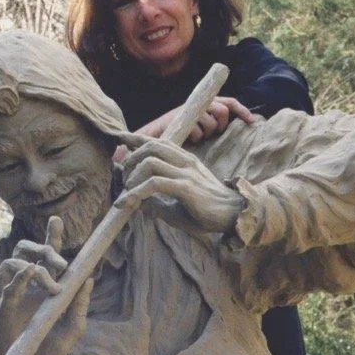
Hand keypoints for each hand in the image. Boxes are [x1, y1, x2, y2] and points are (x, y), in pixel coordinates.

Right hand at [0, 216, 92, 354]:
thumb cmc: (48, 348)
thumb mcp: (73, 329)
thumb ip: (80, 306)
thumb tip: (89, 279)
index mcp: (44, 284)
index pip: (46, 254)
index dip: (50, 236)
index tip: (57, 220)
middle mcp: (26, 284)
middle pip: (26, 249)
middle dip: (44, 248)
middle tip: (62, 265)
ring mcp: (11, 294)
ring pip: (12, 262)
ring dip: (35, 268)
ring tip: (52, 286)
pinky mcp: (2, 308)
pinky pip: (7, 286)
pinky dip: (19, 277)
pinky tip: (30, 274)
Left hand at [115, 136, 244, 234]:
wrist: (233, 216)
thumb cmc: (207, 212)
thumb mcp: (177, 203)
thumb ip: (157, 200)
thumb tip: (136, 202)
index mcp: (185, 161)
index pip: (158, 142)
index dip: (136, 138)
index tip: (120, 139)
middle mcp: (185, 161)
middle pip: (151, 146)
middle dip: (131, 159)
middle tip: (124, 179)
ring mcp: (186, 173)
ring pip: (150, 162)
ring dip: (132, 177)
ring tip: (128, 193)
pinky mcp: (186, 188)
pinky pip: (155, 184)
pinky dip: (137, 192)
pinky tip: (130, 203)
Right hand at [137, 97, 255, 142]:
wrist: (153, 135)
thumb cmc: (179, 133)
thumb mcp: (200, 127)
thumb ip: (213, 124)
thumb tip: (232, 128)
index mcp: (205, 103)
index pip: (229, 102)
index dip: (242, 110)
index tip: (252, 121)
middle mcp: (199, 102)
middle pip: (222, 111)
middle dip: (220, 125)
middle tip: (210, 133)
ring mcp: (190, 108)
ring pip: (211, 122)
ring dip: (205, 133)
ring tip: (194, 136)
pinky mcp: (182, 116)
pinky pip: (198, 130)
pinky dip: (195, 137)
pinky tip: (187, 137)